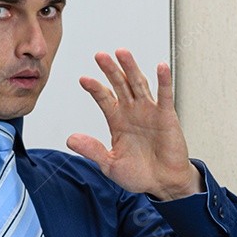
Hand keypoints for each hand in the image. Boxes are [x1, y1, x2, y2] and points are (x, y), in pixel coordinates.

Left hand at [67, 49, 203, 200]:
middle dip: (110, 70)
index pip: (104, 98)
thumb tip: (70, 139)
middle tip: (100, 55)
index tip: (84, 79)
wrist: (163, 184)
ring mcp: (149, 111)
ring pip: (138, 84)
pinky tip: (161, 66)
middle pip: (119, 85)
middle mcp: (132, 111)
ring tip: (122, 53)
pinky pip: (164, 96)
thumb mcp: (110, 164)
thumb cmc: (139, 174)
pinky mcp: (166, 116)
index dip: (94, 88)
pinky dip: (164, 81)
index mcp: (117, 120)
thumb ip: (92, 150)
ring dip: (131, 68)